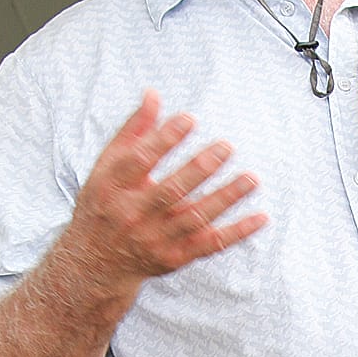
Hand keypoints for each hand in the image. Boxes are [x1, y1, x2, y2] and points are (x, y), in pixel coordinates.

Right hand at [65, 90, 266, 299]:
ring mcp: (154, 239)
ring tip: (251, 179)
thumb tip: (153, 95)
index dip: (165, 138)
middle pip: (169, 191)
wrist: (97, 262)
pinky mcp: (174, 257)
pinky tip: (260, 217)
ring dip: (225, 198)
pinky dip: (237, 233)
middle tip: (227, 146)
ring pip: (195, 218)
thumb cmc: (105, 204)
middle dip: (200, 169)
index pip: (140, 160)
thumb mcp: (108, 166)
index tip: (190, 119)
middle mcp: (133, 214)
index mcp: (113, 187)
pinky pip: (210, 245)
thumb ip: (133, 131)